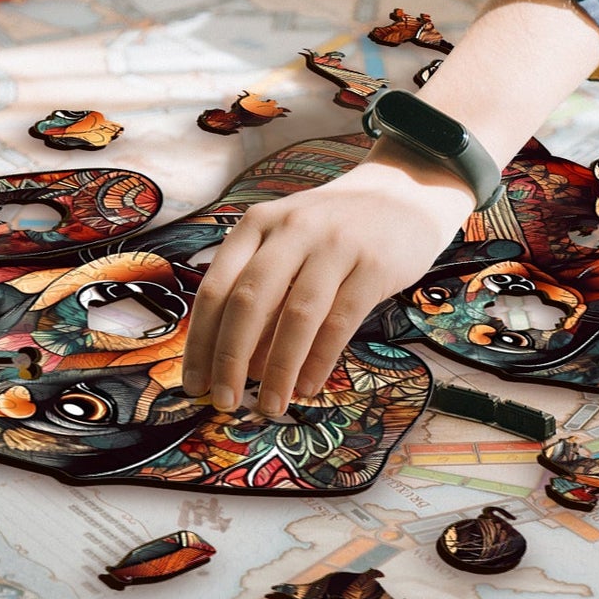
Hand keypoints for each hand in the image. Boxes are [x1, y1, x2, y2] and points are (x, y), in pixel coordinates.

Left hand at [181, 147, 474, 415]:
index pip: (217, 287)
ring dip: (278, 369)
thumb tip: (235, 362)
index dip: (201, 341)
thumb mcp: (288, 241)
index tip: (194, 383)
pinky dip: (318, 360)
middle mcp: (292, 229)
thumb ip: (262, 288)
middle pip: (249, 301)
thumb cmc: (334, 228)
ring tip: (270, 405)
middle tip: (225, 402)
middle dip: (231, 359)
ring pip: (296, 316)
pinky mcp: (374, 264)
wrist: (404, 193)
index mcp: (259, 223)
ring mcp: (335, 244)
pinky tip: (307, 386)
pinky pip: (339, 321)